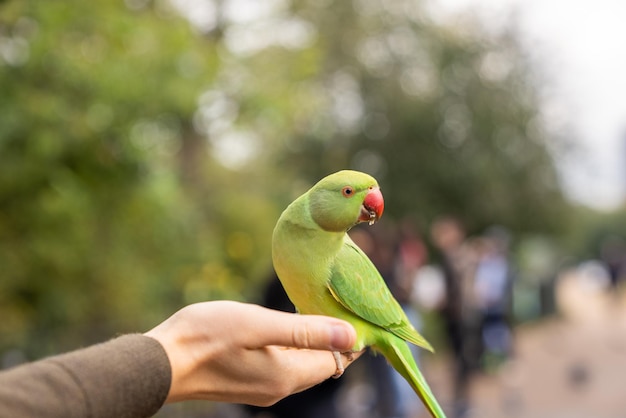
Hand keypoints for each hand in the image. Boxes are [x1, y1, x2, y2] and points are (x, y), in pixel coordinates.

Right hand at [144, 301, 360, 405]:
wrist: (160, 363)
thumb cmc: (206, 337)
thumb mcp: (258, 324)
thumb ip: (305, 331)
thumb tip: (350, 334)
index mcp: (287, 375)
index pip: (335, 361)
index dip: (348, 339)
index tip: (352, 311)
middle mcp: (279, 387)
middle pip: (320, 364)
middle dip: (332, 339)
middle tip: (334, 304)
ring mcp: (262, 388)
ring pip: (300, 364)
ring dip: (310, 341)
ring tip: (313, 310)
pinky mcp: (247, 382)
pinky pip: (281, 364)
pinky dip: (290, 347)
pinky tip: (283, 326)